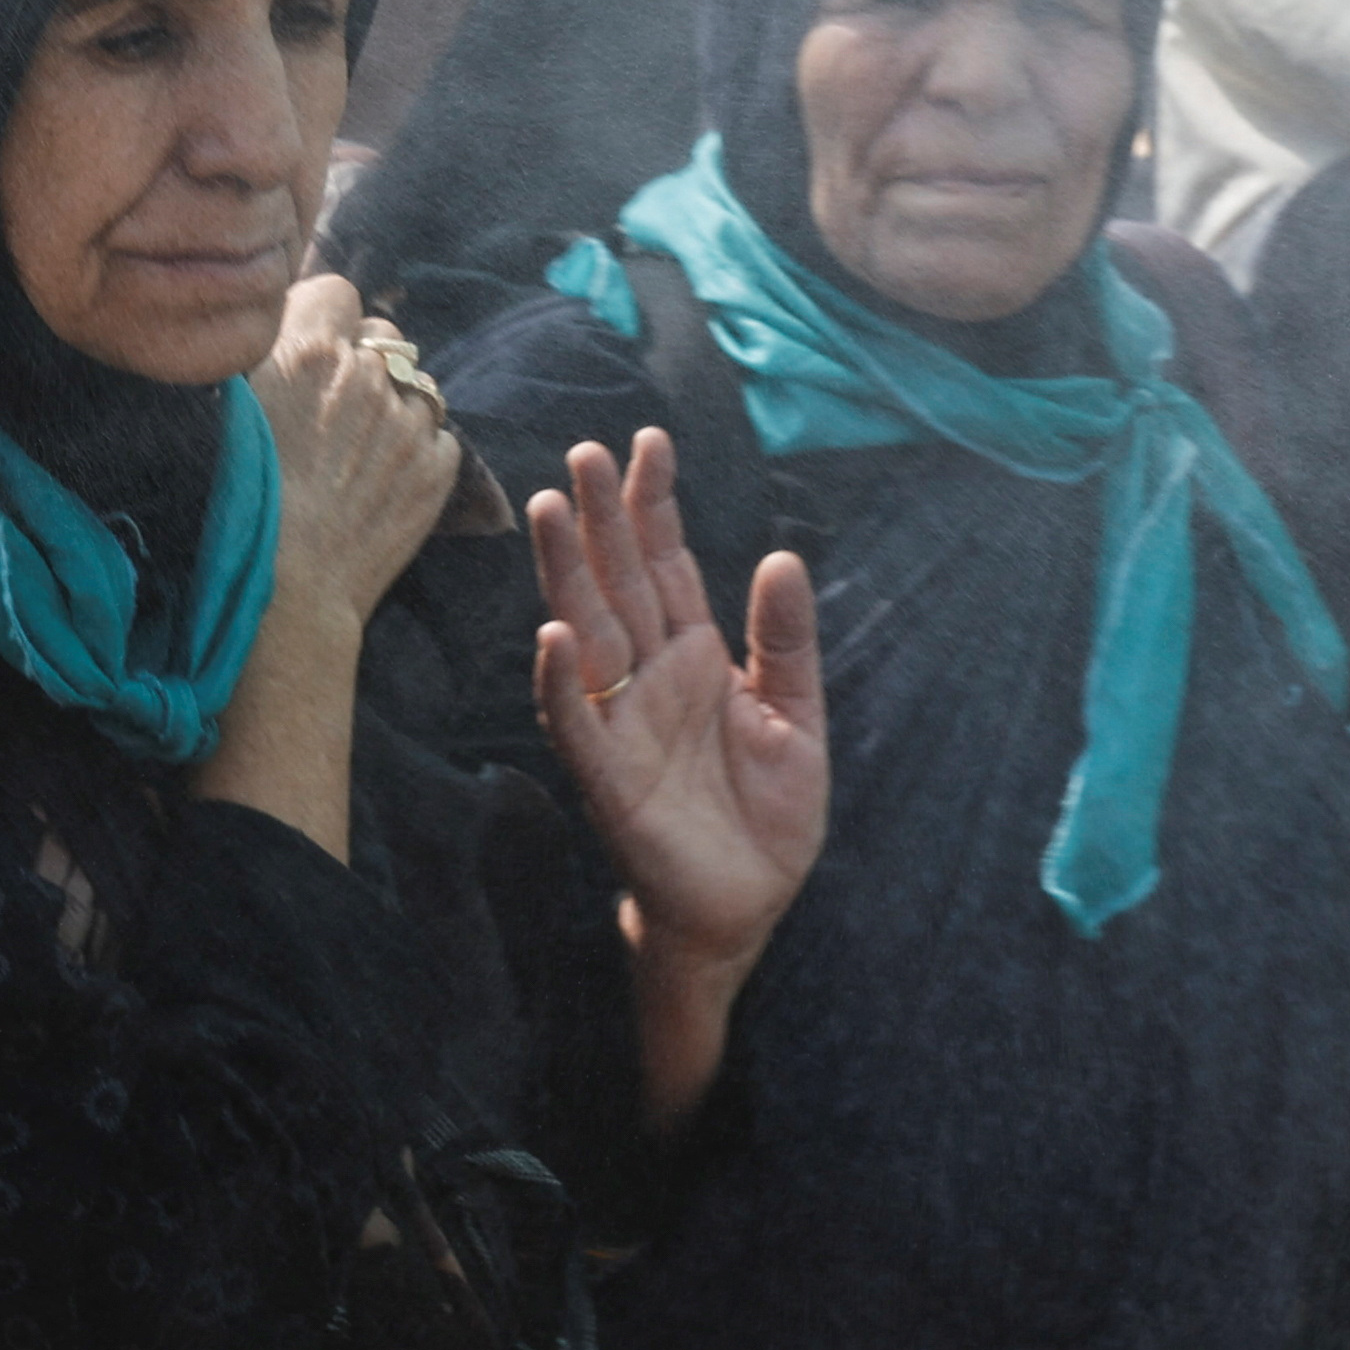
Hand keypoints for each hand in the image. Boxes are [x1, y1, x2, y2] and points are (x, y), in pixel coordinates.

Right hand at [247, 275, 462, 627]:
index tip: (306, 350)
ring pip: (415, 382)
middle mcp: (368, 376)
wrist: (284, 593)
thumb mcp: (224, 410)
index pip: (337, 291)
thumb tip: (269, 331)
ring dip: (392, 401)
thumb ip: (255, 358)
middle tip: (329, 406)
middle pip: (381, 335)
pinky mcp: (437, 470)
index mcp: (310, 350)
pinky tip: (379, 479)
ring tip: (357, 447)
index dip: (321, 320)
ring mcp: (410, 424)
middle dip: (361, 360)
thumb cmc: (235, 503)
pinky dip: (417, 449)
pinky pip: (437, 434)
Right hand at [528, 430, 826, 981]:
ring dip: (566, 575)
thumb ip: (785, 642)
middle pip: (617, 583)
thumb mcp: (797, 718)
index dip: (655, 506)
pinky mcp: (609, 778)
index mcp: (694, 654)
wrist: (750, 908)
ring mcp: (622, 722)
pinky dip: (561, 683)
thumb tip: (785, 556)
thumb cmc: (768, 816)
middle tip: (584, 451)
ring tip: (552, 510)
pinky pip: (577, 724)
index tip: (648, 441)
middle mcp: (648, 676)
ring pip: (586, 633)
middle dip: (601, 518)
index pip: (667, 564)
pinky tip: (552, 636)